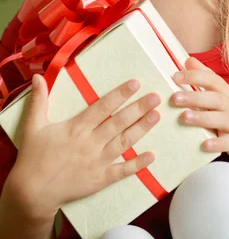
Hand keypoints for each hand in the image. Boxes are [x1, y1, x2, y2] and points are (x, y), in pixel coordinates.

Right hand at [8, 73, 161, 221]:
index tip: (136, 83)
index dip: (120, 94)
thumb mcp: (33, 126)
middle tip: (156, 97)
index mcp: (76, 128)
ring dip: (142, 129)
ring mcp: (97, 162)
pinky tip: (152, 156)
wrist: (32, 193)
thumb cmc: (33, 157)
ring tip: (157, 116)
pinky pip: (121, 171)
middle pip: (119, 122)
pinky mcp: (100, 180)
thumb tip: (38, 76)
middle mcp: (90, 143)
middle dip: (139, 108)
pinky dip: (137, 164)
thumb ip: (39, 100)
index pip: (103, 107)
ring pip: (124, 142)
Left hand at [171, 57, 228, 172]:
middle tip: (174, 98)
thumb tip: (188, 60)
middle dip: (194, 97)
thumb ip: (207, 78)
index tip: (175, 76)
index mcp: (227, 93)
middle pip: (214, 98)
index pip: (212, 79)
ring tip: (184, 117)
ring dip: (203, 117)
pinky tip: (205, 144)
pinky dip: (219, 143)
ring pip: (221, 119)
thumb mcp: (225, 94)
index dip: (195, 76)